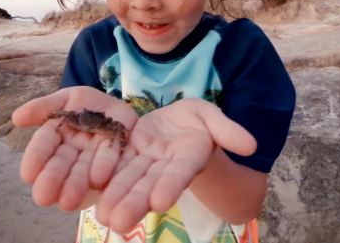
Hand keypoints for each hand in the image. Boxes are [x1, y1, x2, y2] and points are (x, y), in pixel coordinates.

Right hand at [12, 86, 137, 210]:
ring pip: (83, 172)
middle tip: (43, 197)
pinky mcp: (119, 160)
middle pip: (61, 165)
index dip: (35, 159)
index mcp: (57, 136)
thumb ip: (44, 106)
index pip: (43, 145)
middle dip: (53, 180)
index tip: (28, 175)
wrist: (120, 107)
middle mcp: (73, 152)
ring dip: (75, 186)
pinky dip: (105, 170)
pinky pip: (113, 163)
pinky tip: (98, 180)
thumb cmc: (88, 105)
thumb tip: (16, 118)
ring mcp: (94, 158)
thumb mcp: (67, 99)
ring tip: (68, 202)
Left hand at [95, 98, 256, 232]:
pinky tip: (89, 190)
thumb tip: (251, 146)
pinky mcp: (126, 153)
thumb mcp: (211, 117)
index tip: (161, 202)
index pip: (180, 173)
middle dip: (134, 203)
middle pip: (149, 184)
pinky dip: (104, 179)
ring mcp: (144, 161)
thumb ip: (227, 130)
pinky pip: (114, 164)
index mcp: (188, 156)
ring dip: (115, 199)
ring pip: (129, 180)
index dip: (171, 186)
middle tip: (119, 223)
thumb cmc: (198, 121)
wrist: (177, 122)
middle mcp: (164, 165)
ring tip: (102, 217)